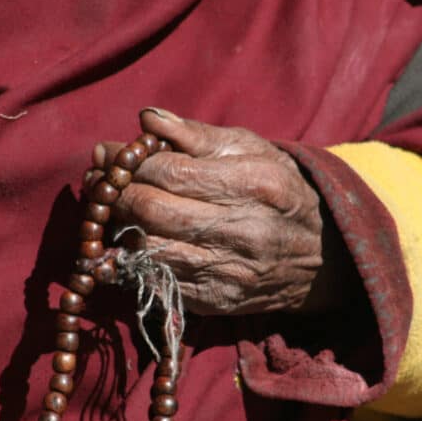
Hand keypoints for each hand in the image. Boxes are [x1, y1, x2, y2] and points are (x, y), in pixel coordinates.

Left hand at [88, 109, 347, 316]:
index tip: (106, 153)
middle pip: (153, 213)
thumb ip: (197, 135)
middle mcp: (243, 231)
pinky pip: (155, 280)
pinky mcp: (215, 301)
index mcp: (254, 184)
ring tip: (107, 209)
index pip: (171, 173)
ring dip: (115, 229)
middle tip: (98, 182)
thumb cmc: (280, 190)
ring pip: (147, 250)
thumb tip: (147, 119)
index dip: (128, 163)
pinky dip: (130, 261)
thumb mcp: (251, 150)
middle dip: (113, 195)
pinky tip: (124, 242)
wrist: (323, 256)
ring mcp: (228, 271)